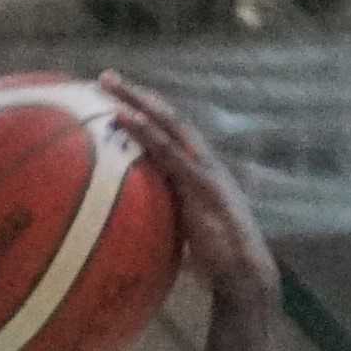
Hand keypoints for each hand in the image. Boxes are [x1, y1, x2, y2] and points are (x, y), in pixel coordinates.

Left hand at [92, 78, 273, 315]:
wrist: (244, 273)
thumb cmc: (217, 262)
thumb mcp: (187, 234)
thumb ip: (169, 221)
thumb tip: (141, 232)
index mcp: (201, 170)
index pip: (172, 133)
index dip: (148, 113)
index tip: (121, 99)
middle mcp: (204, 161)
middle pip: (167, 117)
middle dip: (137, 95)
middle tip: (106, 77)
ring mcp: (203, 168)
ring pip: (166, 123)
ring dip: (136, 100)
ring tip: (107, 84)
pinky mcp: (199, 182)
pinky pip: (166, 149)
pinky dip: (143, 129)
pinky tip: (120, 117)